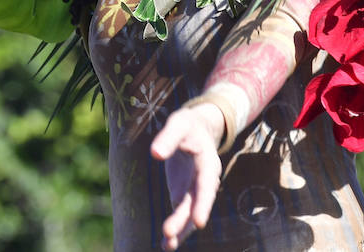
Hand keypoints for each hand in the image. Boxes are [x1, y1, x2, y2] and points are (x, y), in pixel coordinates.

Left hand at [150, 103, 225, 250]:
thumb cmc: (188, 125)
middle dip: (185, 220)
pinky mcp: (184, 195)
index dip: (203, 204)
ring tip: (167, 245)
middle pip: (196, 204)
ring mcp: (195, 190)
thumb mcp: (178, 124)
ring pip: (189, 214)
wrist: (196, 129)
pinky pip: (181, 215)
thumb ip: (168, 137)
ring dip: (180, 229)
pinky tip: (167, 243)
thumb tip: (155, 154)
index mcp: (208, 163)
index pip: (206, 186)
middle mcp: (204, 181)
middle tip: (169, 233)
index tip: (199, 222)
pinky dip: (175, 228)